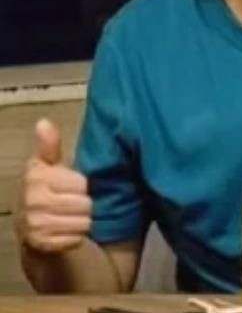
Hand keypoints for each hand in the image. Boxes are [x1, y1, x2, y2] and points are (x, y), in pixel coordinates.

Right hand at [15, 119, 91, 253]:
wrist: (31, 229)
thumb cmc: (47, 191)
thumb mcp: (49, 166)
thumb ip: (50, 146)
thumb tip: (43, 122)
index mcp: (36, 177)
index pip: (82, 184)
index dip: (83, 186)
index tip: (74, 187)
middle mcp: (32, 200)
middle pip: (85, 204)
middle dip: (85, 204)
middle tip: (74, 204)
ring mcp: (35, 224)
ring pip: (83, 222)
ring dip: (83, 221)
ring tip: (71, 216)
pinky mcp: (41, 244)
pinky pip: (76, 239)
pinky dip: (76, 236)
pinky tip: (66, 231)